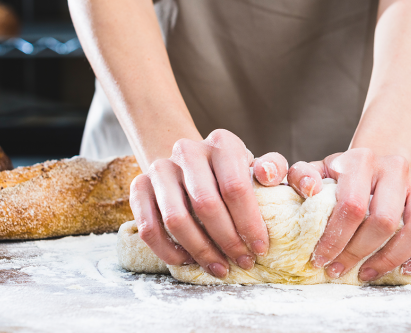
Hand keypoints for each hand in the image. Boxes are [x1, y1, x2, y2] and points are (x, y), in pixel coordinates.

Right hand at [129, 129, 288, 277]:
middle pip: (206, 205)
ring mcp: (160, 167)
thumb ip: (272, 169)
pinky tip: (189, 260)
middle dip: (227, 241)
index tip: (260, 248)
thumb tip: (269, 175)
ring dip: (200, 250)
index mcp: (222, 143)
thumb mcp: (255, 166)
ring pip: (176, 219)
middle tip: (242, 261)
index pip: (235, 187)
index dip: (249, 223)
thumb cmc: (231, 172)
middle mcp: (188, 150)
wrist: (190, 164)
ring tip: (218, 266)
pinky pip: (148, 227)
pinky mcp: (138, 186)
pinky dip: (169, 251)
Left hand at [287, 149, 410, 280]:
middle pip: (384, 221)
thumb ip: (302, 177)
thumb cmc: (343, 176)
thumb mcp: (317, 171)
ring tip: (368, 273)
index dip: (336, 239)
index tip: (321, 259)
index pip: (352, 206)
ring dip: (392, 259)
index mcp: (362, 160)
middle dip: (358, 253)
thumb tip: (309, 190)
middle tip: (339, 270)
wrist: (377, 163)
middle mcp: (395, 167)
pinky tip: (408, 269)